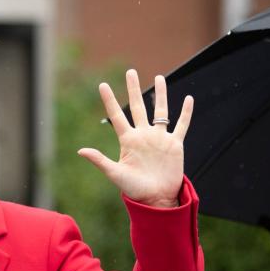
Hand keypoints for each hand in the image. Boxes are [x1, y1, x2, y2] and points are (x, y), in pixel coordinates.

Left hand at [78, 69, 192, 207]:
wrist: (156, 198)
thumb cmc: (134, 189)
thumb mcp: (115, 173)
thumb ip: (100, 160)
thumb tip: (80, 151)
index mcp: (128, 140)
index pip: (117, 115)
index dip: (110, 100)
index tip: (102, 85)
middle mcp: (143, 136)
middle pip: (138, 106)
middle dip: (133, 89)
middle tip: (130, 71)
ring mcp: (159, 139)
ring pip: (160, 111)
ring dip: (160, 95)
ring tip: (159, 77)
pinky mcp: (174, 145)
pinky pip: (181, 125)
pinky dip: (185, 113)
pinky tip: (188, 99)